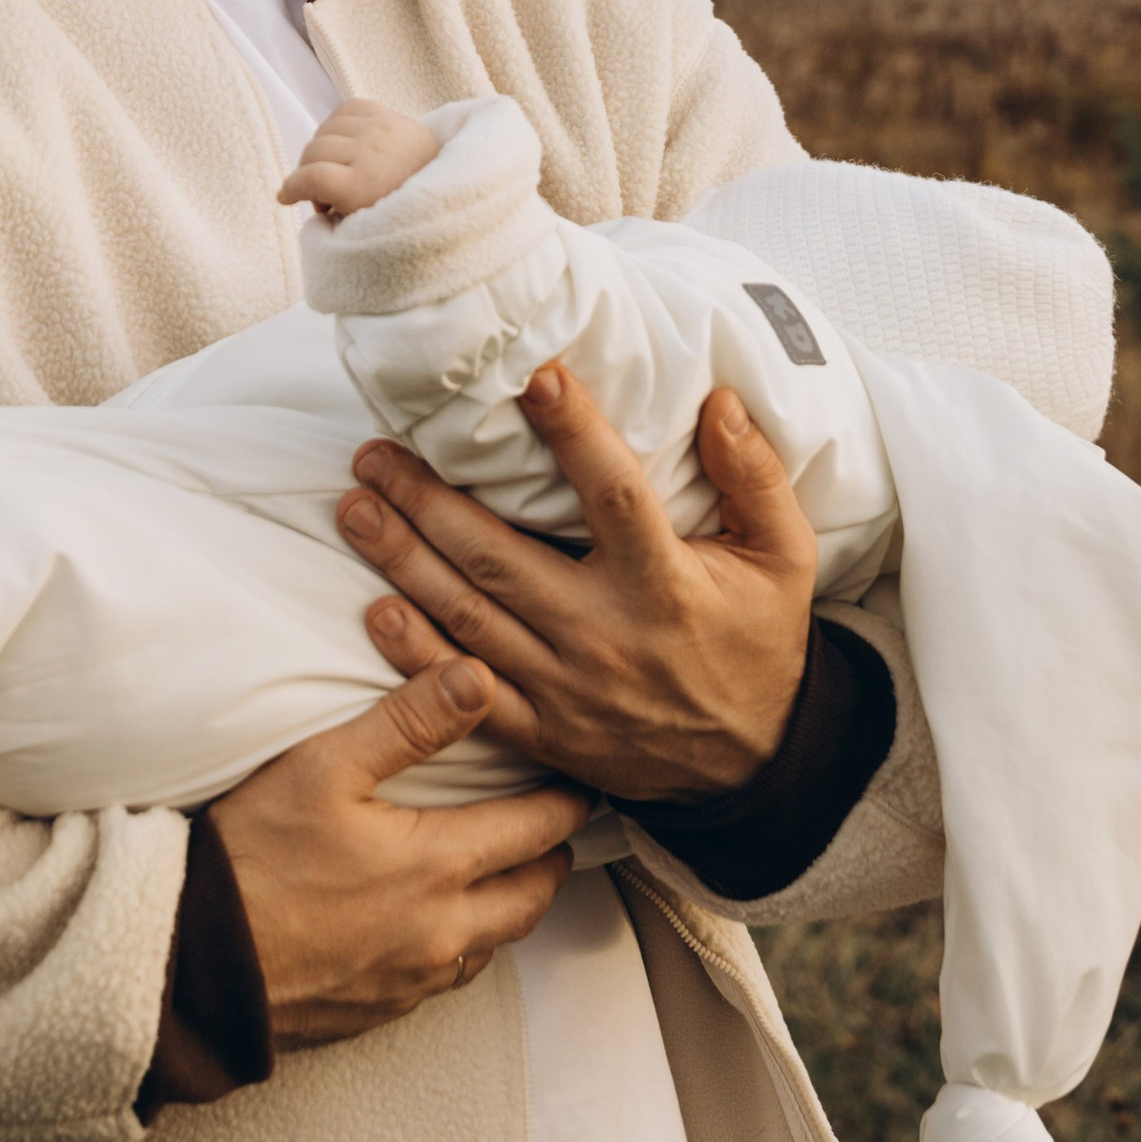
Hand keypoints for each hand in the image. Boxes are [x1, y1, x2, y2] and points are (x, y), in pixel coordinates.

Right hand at [206, 661, 586, 1048]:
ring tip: (504, 870)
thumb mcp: (324, 765)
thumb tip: (480, 677)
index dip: (568, 802)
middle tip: (557, 828)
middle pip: (533, 897)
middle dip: (552, 858)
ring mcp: (411, 980)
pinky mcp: (378, 1010)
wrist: (188, 964)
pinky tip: (438, 923)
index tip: (584, 780)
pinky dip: (461, 945)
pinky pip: (446, 979)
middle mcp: (442, 932)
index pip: (538, 830)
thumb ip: (408, 721)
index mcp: (440, 866)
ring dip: (509, 907)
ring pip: (494, 944)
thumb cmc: (251, 855)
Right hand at [279, 98, 441, 224]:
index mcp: (364, 185)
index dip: (291, 188)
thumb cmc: (407, 217)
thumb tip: (302, 198)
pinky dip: (338, 124)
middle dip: (307, 174)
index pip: (310, 177)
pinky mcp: (390, 115)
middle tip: (323, 196)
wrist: (454, 191)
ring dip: (322, 150)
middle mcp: (371, 152)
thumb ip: (331, 216)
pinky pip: (347, 107)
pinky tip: (344, 143)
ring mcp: (381, 129)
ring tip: (336, 170)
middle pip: (313, 151)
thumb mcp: (366, 227)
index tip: (285, 198)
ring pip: (326, 128)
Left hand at [336, 364, 816, 802]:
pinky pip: (469, 697)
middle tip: (375, 453)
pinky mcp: (546, 734)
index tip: (534, 376)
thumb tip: (721, 401)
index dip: (575, 434)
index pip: (614, 495)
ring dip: (403, 562)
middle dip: (428, 502)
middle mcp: (607, 637)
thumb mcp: (785, 558)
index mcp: (666, 585)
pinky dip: (417, 656)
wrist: (757, 764)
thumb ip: (757, 477)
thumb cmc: (761, 641)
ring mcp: (568, 691)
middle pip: (501, 559)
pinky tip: (375, 611)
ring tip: (355, 508)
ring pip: (469, 620)